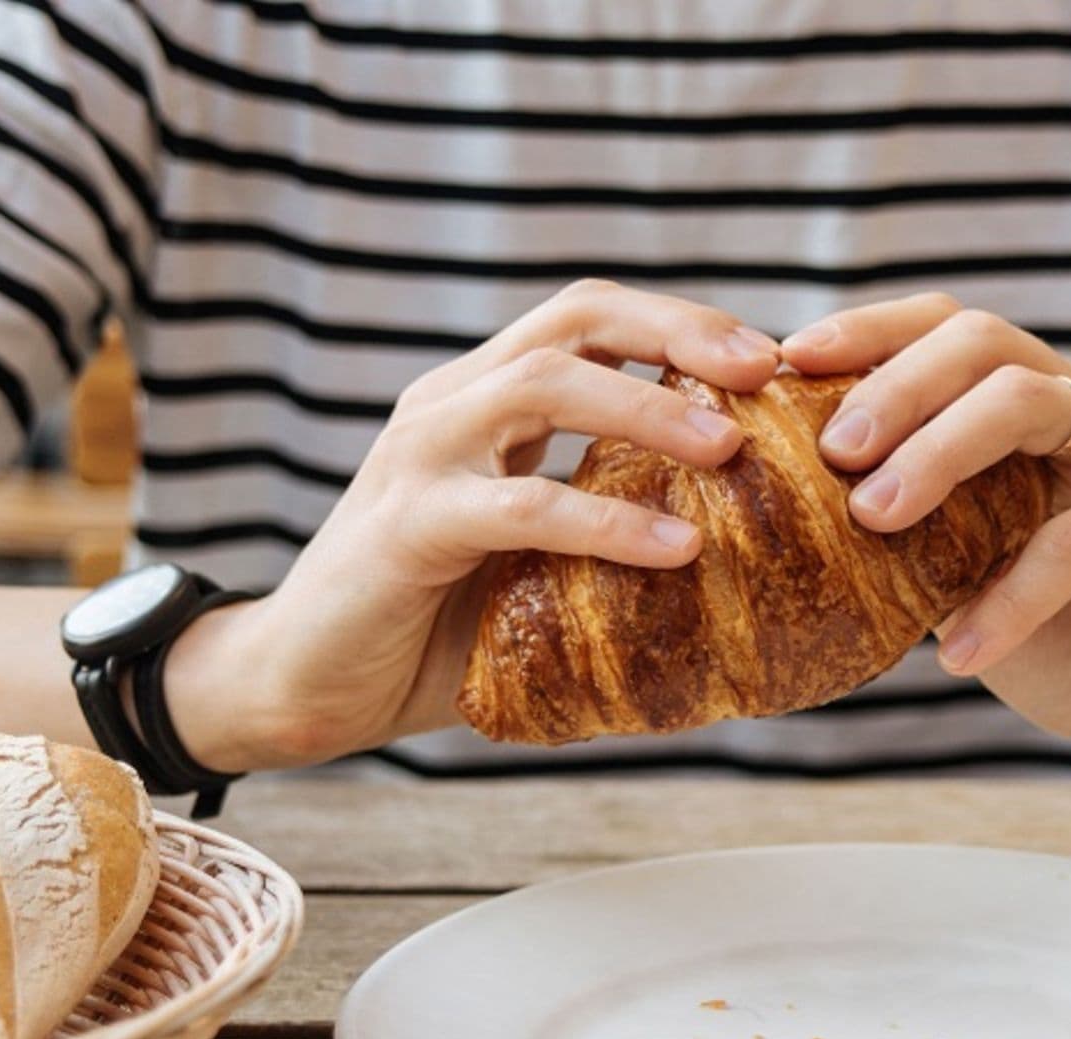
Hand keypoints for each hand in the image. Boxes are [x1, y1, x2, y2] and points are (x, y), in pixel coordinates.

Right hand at [167, 280, 780, 768]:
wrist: (304, 687)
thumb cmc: (432, 632)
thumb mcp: (536, 565)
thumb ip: (609, 539)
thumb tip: (744, 567)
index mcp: (483, 402)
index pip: (590, 320)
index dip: (680, 323)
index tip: (766, 360)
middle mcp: (450, 407)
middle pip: (574, 319)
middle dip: (678, 331)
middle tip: (762, 372)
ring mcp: (421, 458)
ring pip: (544, 386)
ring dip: (647, 408)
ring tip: (729, 446)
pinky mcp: (406, 527)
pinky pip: (520, 506)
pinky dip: (605, 522)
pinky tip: (674, 546)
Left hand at [783, 295, 1070, 780]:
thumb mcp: (969, 583)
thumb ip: (910, 538)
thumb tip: (790, 518)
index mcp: (1035, 409)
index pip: (949, 331)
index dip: (870, 333)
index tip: (789, 360)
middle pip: (985, 343)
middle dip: (895, 386)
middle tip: (831, 451)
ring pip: (1030, 402)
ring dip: (939, 453)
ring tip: (874, 518)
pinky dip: (1012, 596)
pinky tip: (962, 654)